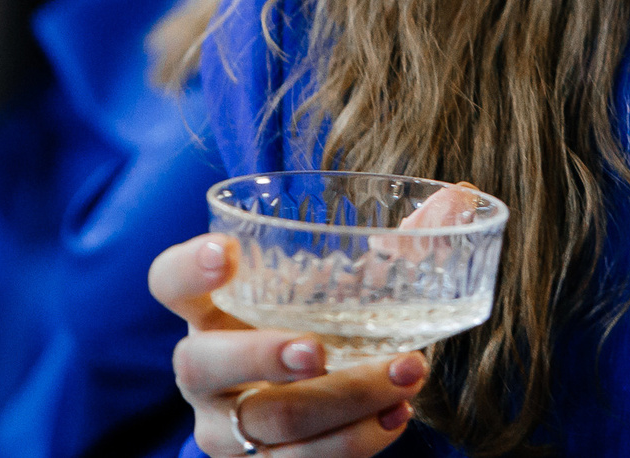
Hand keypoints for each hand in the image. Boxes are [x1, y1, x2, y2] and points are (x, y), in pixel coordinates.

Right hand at [150, 234, 422, 456]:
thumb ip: (400, 243)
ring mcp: (224, 428)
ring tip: (407, 373)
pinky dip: (354, 443)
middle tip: (319, 350)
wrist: (321, 410)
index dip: (187, 267)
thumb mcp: (350, 285)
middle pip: (203, 364)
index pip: (168, 282)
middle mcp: (203, 369)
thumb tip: (461, 197)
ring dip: (344, 400)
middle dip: (261, 356)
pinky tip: (396, 417)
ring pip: (267, 424)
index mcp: (211, 308)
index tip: (226, 253)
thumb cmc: (328, 325)